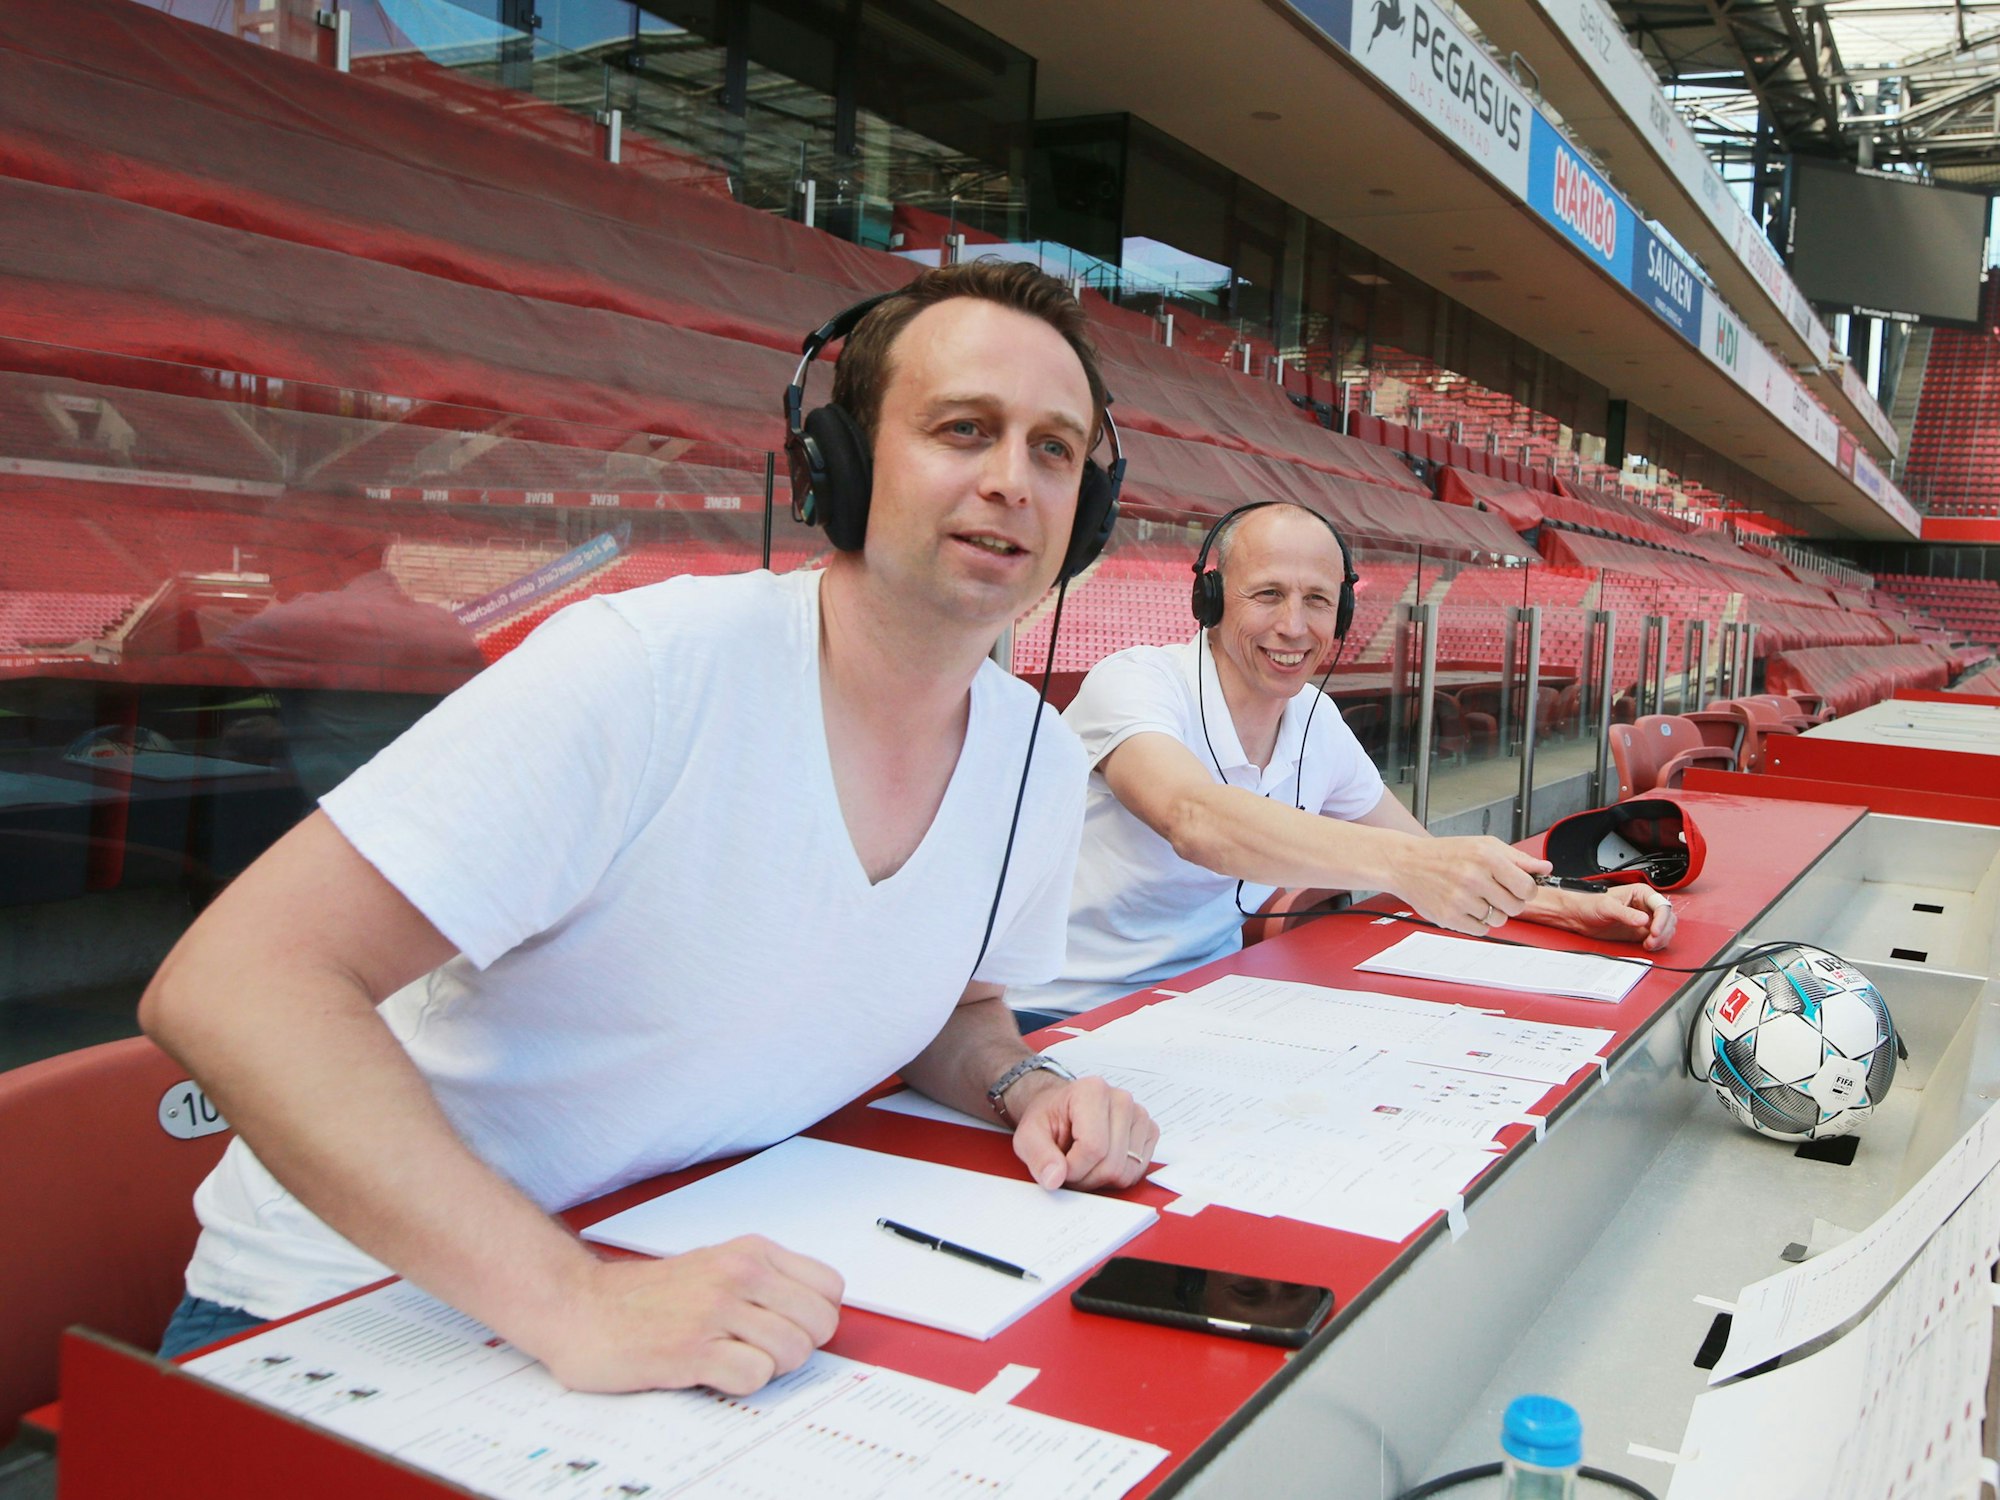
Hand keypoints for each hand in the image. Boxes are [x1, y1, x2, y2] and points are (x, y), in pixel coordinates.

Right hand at [530, 1236, 842, 1395]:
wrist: (581, 1308)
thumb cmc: (648, 1296)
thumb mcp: (717, 1265)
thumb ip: (765, 1281)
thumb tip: (813, 1314)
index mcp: (751, 1251)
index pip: (830, 1288)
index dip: (815, 1317)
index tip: (787, 1326)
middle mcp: (739, 1274)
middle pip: (819, 1324)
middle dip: (796, 1347)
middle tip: (757, 1349)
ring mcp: (716, 1310)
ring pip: (792, 1352)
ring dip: (767, 1367)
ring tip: (729, 1359)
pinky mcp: (692, 1349)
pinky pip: (754, 1376)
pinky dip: (740, 1384)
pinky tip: (710, 1371)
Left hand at [1007, 1073, 1158, 1191]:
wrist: (1062, 1109)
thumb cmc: (1049, 1118)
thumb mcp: (1028, 1135)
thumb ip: (1038, 1155)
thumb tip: (1054, 1178)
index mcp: (1092, 1091)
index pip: (1093, 1148)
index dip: (1073, 1168)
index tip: (1059, 1165)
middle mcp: (1121, 1099)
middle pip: (1112, 1164)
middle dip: (1086, 1177)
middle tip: (1069, 1165)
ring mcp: (1139, 1115)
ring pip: (1126, 1172)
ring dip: (1101, 1178)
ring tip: (1084, 1162)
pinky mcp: (1149, 1131)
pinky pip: (1138, 1170)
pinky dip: (1118, 1175)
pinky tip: (1102, 1160)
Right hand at [1389, 835, 1550, 935]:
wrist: (1406, 863)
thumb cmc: (1445, 853)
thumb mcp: (1483, 845)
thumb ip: (1517, 858)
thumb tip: (1545, 868)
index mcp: (1486, 857)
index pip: (1527, 887)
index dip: (1527, 890)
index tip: (1519, 888)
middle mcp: (1473, 877)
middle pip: (1516, 907)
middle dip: (1510, 902)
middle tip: (1495, 893)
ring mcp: (1460, 899)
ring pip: (1499, 921)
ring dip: (1493, 913)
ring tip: (1477, 898)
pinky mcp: (1449, 917)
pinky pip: (1481, 930)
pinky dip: (1478, 922)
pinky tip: (1466, 907)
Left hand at [1536, 884, 1676, 950]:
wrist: (1578, 915)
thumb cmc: (1589, 904)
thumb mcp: (1607, 907)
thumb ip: (1625, 914)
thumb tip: (1643, 920)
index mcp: (1641, 893)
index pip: (1661, 906)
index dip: (1662, 920)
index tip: (1655, 931)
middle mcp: (1645, 905)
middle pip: (1668, 918)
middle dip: (1663, 931)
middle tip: (1652, 940)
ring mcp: (1644, 919)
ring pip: (1666, 929)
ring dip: (1662, 939)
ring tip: (1648, 944)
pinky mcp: (1640, 931)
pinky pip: (1657, 938)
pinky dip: (1657, 944)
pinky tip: (1647, 946)